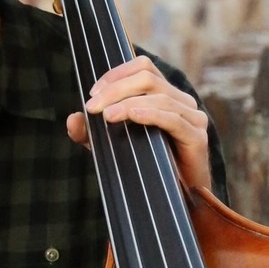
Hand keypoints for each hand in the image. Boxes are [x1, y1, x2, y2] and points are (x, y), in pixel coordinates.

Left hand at [66, 56, 212, 193]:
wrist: (174, 200)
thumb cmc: (146, 167)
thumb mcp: (111, 146)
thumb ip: (90, 133)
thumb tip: (72, 119)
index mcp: (164, 94)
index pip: (143, 67)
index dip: (116, 74)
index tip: (93, 93)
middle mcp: (181, 101)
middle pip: (148, 78)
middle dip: (115, 89)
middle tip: (93, 106)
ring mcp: (192, 118)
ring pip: (159, 96)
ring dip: (128, 103)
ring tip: (106, 116)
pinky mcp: (196, 137)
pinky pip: (173, 118)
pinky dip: (150, 113)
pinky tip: (132, 116)